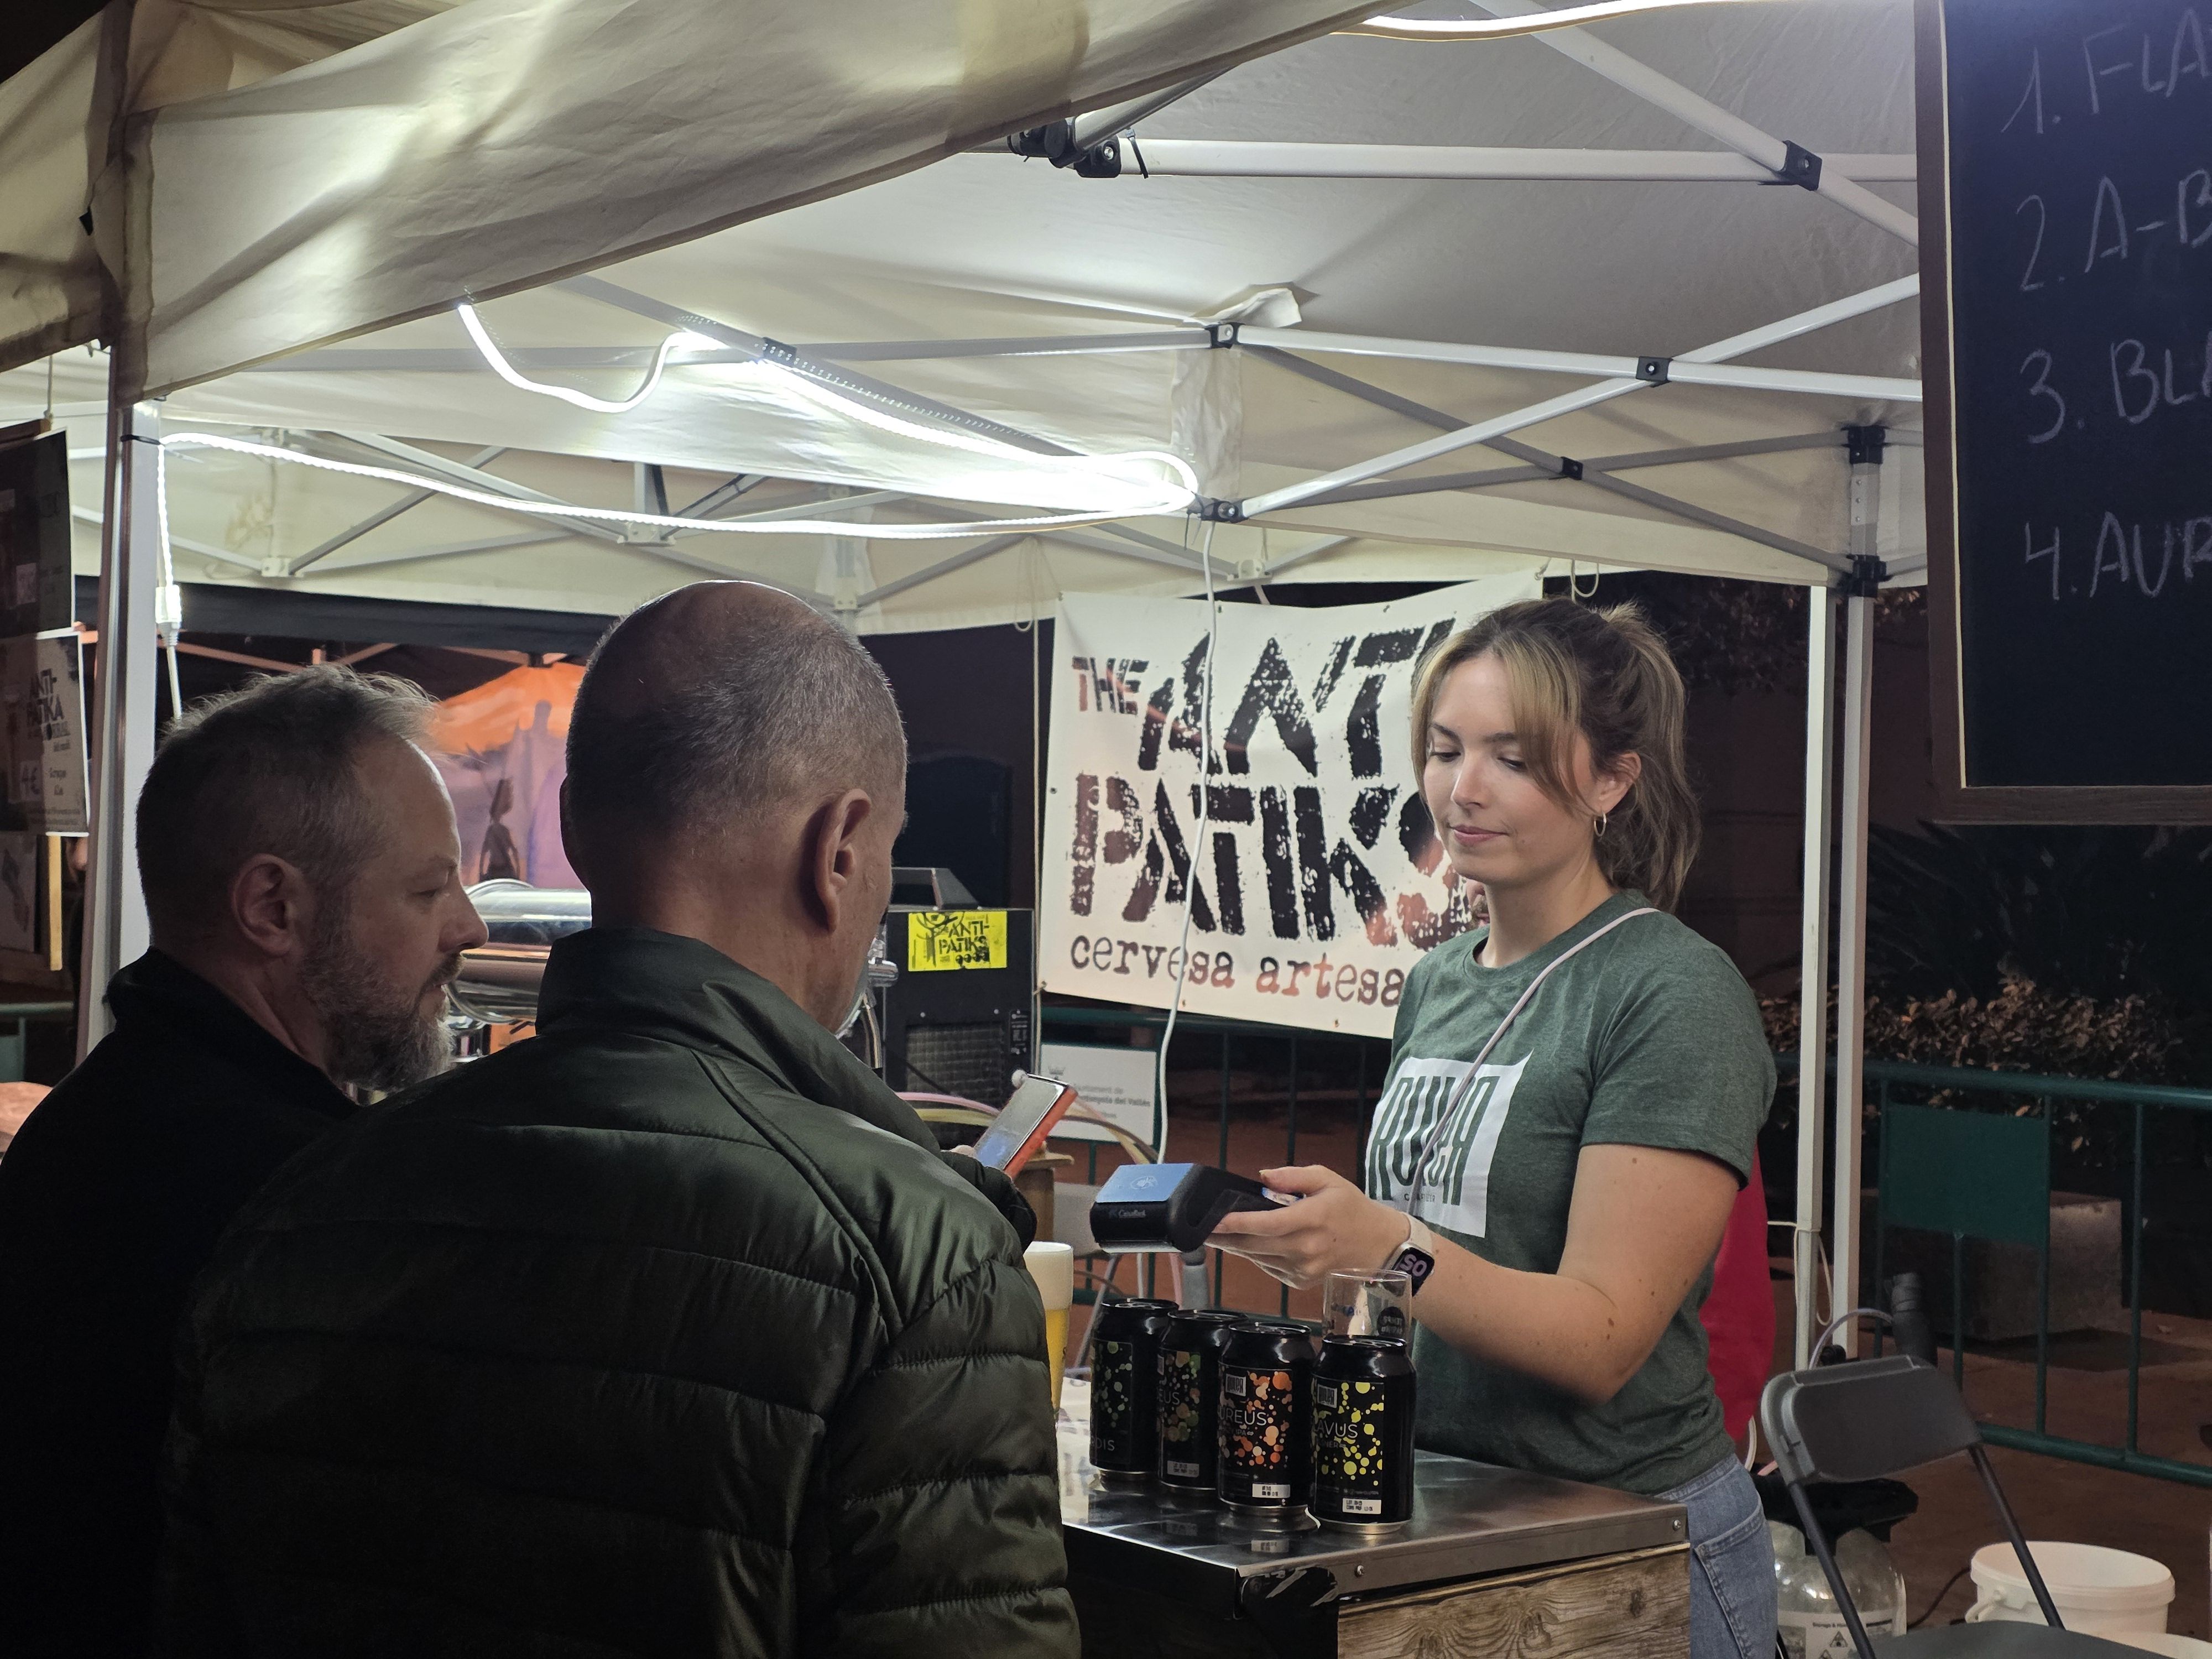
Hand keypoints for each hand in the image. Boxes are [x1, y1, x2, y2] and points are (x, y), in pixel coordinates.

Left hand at [1205, 1165, 1409, 1289]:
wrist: (1378, 1245)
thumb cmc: (1350, 1207)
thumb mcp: (1328, 1179)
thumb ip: (1293, 1176)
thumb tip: (1262, 1176)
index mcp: (1311, 1219)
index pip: (1266, 1224)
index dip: (1236, 1223)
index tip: (1213, 1219)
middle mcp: (1305, 1249)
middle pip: (1254, 1245)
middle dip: (1225, 1237)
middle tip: (1202, 1227)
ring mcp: (1302, 1269)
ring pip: (1257, 1258)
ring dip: (1235, 1247)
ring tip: (1217, 1234)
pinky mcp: (1300, 1282)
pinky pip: (1268, 1268)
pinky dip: (1255, 1256)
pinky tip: (1247, 1244)